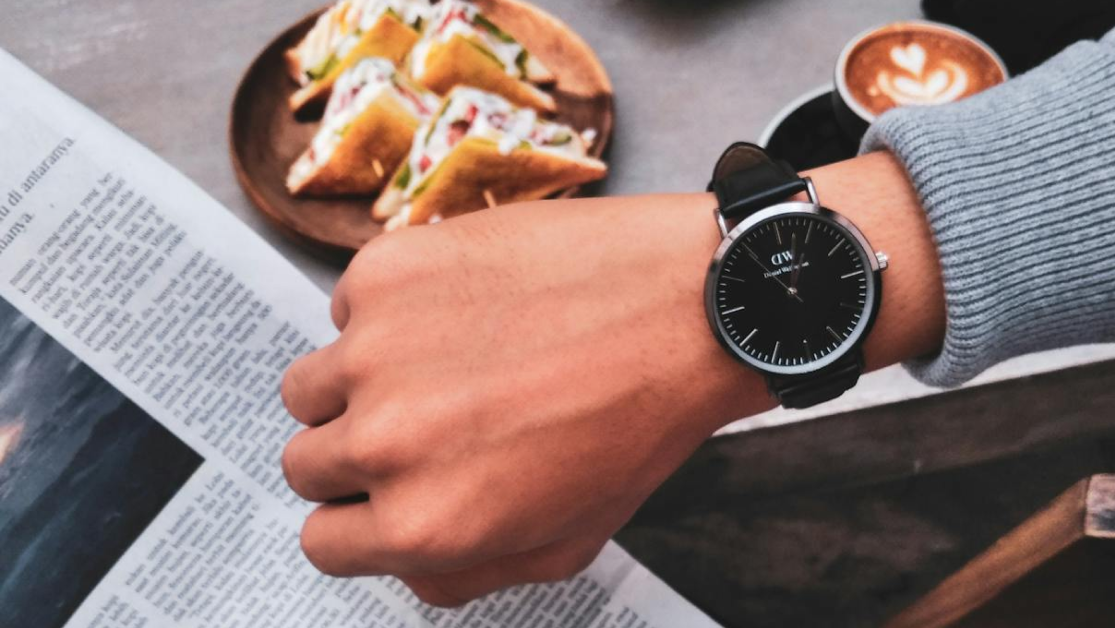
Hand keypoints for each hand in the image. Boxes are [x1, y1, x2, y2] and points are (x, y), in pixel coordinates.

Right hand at [279, 152, 944, 606]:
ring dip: (356, 381)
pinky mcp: (387, 269)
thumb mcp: (564, 542)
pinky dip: (388, 310)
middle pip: (305, 463)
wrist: (687, 304)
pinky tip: (463, 307)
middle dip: (356, 451)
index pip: (322, 541)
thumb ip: (463, 573)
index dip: (360, 516)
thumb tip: (399, 561)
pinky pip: (347, 305)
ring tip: (439, 363)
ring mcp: (376, 347)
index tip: (387, 489)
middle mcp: (386, 441)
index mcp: (424, 525)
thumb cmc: (637, 423)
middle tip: (424, 420)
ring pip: (309, 384)